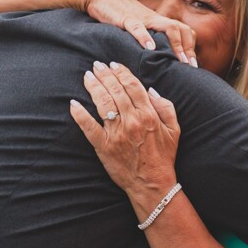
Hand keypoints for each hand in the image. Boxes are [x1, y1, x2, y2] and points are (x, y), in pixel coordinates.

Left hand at [71, 61, 181, 212]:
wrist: (152, 183)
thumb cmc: (163, 156)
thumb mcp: (174, 130)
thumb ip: (166, 107)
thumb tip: (151, 90)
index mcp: (148, 114)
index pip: (132, 85)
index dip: (121, 72)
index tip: (113, 64)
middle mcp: (132, 121)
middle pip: (115, 90)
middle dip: (105, 74)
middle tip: (97, 65)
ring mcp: (116, 134)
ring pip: (102, 103)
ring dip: (93, 87)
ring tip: (87, 76)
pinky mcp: (103, 146)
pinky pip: (89, 127)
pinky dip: (79, 114)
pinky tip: (73, 103)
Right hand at [81, 0, 196, 63]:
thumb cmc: (119, 14)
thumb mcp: (137, 26)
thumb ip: (148, 37)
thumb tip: (156, 58)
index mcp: (158, 22)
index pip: (183, 31)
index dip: (190, 47)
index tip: (192, 65)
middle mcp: (154, 19)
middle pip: (181, 28)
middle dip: (188, 48)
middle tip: (190, 66)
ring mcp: (142, 18)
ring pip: (168, 26)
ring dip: (176, 44)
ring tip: (180, 60)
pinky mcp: (126, 18)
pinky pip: (138, 27)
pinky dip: (145, 37)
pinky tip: (150, 48)